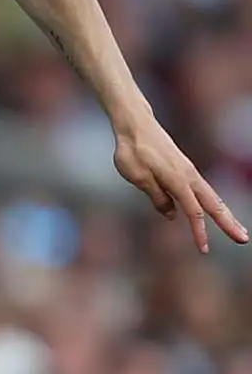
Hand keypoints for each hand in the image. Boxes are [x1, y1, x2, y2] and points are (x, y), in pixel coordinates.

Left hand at [114, 119, 247, 252]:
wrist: (136, 124)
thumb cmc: (133, 150)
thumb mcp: (138, 176)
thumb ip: (156, 196)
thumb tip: (172, 215)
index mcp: (177, 180)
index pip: (193, 212)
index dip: (199, 232)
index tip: (203, 249)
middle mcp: (189, 176)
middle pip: (213, 204)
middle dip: (228, 223)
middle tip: (243, 240)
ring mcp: (189, 171)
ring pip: (212, 196)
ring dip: (225, 214)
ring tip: (237, 229)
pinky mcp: (185, 168)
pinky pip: (204, 189)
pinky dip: (213, 202)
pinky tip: (216, 210)